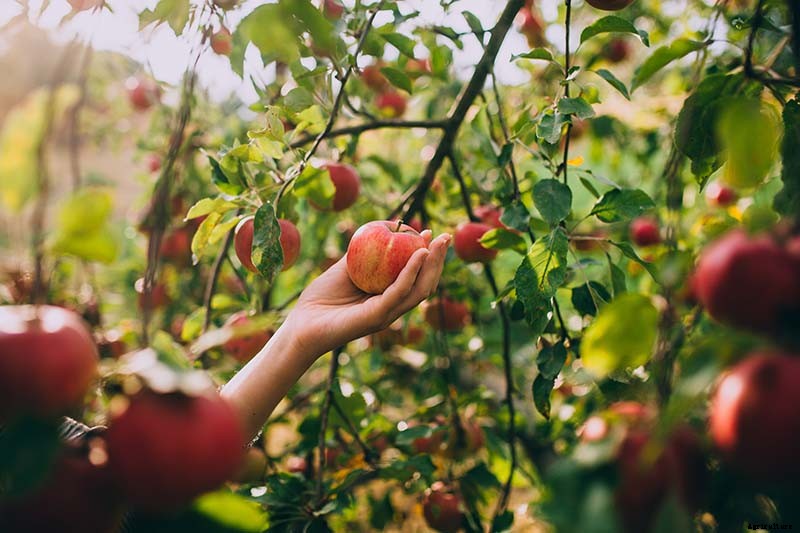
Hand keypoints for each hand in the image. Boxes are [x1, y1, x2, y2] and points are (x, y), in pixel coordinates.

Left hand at [284, 231, 450, 359]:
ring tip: (437, 243)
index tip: (431, 233)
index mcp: (387, 299)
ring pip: (418, 290)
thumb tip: (377, 229)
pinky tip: (417, 255)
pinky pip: (398, 292)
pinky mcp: (377, 317)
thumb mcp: (344, 270)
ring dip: (431, 265)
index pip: (416, 278)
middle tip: (445, 237)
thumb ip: (361, 254)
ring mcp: (386, 314)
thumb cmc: (320, 299)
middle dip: (438, 260)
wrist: (301, 325)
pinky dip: (410, 273)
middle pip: (424, 284)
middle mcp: (392, 308)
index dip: (427, 257)